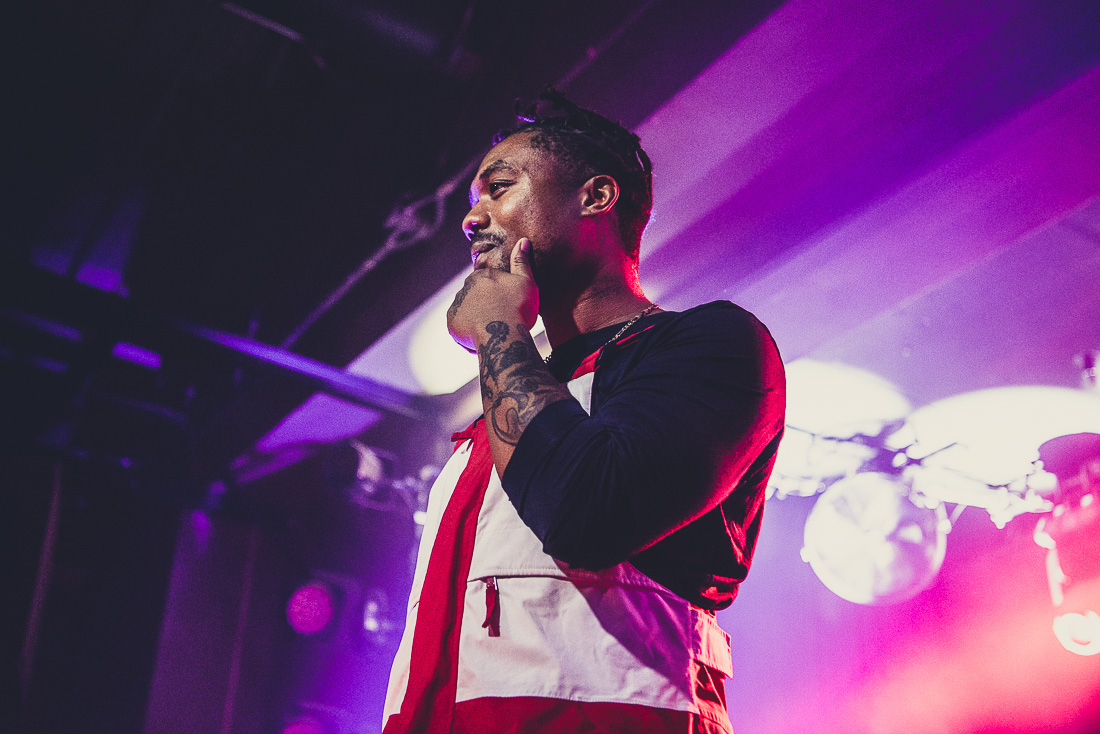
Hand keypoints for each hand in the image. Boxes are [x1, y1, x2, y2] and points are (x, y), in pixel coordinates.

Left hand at [448, 238, 538, 352]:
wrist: (503, 335)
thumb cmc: (518, 308)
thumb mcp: (526, 281)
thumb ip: (522, 261)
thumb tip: (524, 240)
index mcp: (481, 275)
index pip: (486, 284)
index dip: (497, 296)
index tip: (507, 306)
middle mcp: (465, 287)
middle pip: (475, 298)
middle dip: (485, 307)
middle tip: (501, 320)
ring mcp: (456, 305)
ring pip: (467, 313)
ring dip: (476, 320)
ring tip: (493, 331)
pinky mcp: (451, 323)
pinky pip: (459, 328)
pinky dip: (468, 333)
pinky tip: (483, 337)